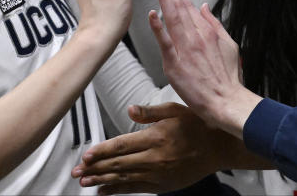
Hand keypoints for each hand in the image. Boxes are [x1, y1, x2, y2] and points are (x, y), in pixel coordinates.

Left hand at [72, 102, 217, 193]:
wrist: (219, 148)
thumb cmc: (197, 125)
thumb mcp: (174, 110)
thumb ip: (150, 111)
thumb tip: (129, 110)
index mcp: (155, 137)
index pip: (121, 145)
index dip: (101, 151)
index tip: (86, 155)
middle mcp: (154, 158)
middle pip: (118, 163)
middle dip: (95, 168)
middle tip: (76, 172)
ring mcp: (158, 174)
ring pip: (124, 178)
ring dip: (102, 180)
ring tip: (85, 182)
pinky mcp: (162, 185)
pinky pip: (136, 189)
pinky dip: (119, 190)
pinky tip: (105, 191)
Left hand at [149, 0, 260, 135]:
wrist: (227, 101)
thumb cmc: (228, 77)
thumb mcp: (229, 45)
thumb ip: (215, 24)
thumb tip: (204, 6)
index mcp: (207, 31)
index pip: (187, 4)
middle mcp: (196, 35)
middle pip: (179, 5)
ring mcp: (186, 48)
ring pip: (173, 17)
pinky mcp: (176, 63)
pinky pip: (166, 42)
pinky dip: (159, 27)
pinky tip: (152, 14)